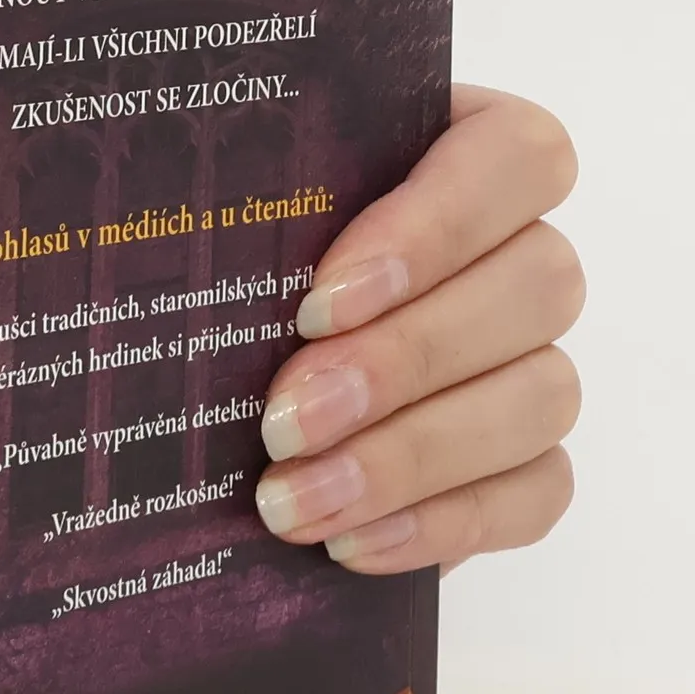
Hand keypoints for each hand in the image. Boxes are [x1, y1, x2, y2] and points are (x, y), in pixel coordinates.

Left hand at [255, 86, 583, 574]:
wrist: (224, 393)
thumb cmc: (219, 269)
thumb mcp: (222, 209)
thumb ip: (233, 190)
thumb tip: (152, 202)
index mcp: (460, 150)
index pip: (516, 156)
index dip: (435, 225)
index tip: (318, 301)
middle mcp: (519, 250)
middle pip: (538, 285)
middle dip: (404, 360)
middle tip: (285, 418)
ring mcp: (534, 359)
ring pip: (542, 395)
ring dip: (413, 454)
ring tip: (293, 498)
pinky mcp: (526, 461)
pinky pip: (535, 492)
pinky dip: (443, 522)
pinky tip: (348, 543)